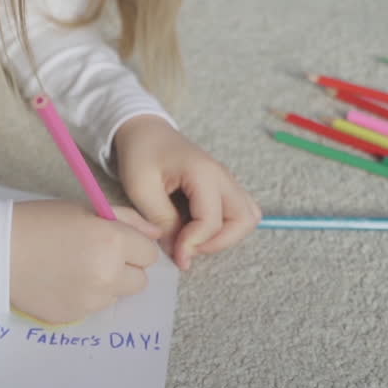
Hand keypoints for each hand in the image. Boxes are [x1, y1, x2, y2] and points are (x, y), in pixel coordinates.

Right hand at [10, 200, 161, 323]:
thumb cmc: (40, 222)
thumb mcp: (85, 209)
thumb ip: (127, 220)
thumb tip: (156, 234)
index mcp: (113, 242)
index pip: (149, 254)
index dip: (133, 246)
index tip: (115, 242)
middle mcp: (108, 274)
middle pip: (140, 281)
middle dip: (126, 268)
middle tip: (98, 256)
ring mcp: (91, 300)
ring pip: (118, 296)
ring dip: (107, 284)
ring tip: (76, 269)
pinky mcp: (74, 316)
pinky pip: (93, 308)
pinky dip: (85, 296)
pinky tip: (62, 282)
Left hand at [114, 115, 260, 269]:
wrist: (144, 131)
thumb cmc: (140, 154)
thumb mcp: (140, 188)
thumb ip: (161, 220)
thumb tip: (178, 251)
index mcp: (203, 173)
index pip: (212, 221)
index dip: (194, 244)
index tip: (175, 255)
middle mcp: (223, 177)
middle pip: (245, 221)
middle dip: (218, 243)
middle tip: (188, 248)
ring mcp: (227, 181)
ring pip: (248, 218)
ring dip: (226, 237)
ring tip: (194, 240)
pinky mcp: (223, 187)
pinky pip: (239, 213)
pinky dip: (225, 228)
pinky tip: (197, 230)